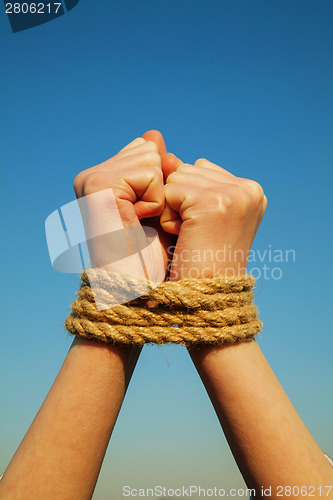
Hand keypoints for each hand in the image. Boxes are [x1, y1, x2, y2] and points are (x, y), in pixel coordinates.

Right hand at [73, 131, 170, 280]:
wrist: (135, 287)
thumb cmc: (148, 253)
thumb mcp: (157, 203)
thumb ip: (154, 167)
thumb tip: (153, 133)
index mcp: (99, 177)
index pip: (146, 150)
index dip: (159, 184)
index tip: (144, 216)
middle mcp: (89, 176)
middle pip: (150, 151)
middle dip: (160, 188)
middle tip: (143, 222)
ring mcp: (90, 179)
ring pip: (153, 160)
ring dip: (159, 197)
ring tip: (140, 224)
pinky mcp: (98, 186)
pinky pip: (151, 176)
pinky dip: (155, 203)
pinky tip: (137, 223)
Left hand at [160, 158, 266, 278]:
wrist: (207, 297)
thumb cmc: (200, 260)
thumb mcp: (199, 214)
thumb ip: (188, 181)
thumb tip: (166, 154)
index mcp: (251, 190)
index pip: (200, 169)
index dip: (188, 199)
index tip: (203, 229)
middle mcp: (248, 188)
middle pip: (187, 169)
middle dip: (179, 201)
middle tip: (195, 234)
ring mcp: (234, 193)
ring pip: (176, 177)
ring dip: (172, 209)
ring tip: (190, 235)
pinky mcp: (213, 201)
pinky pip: (169, 191)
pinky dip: (168, 217)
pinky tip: (184, 236)